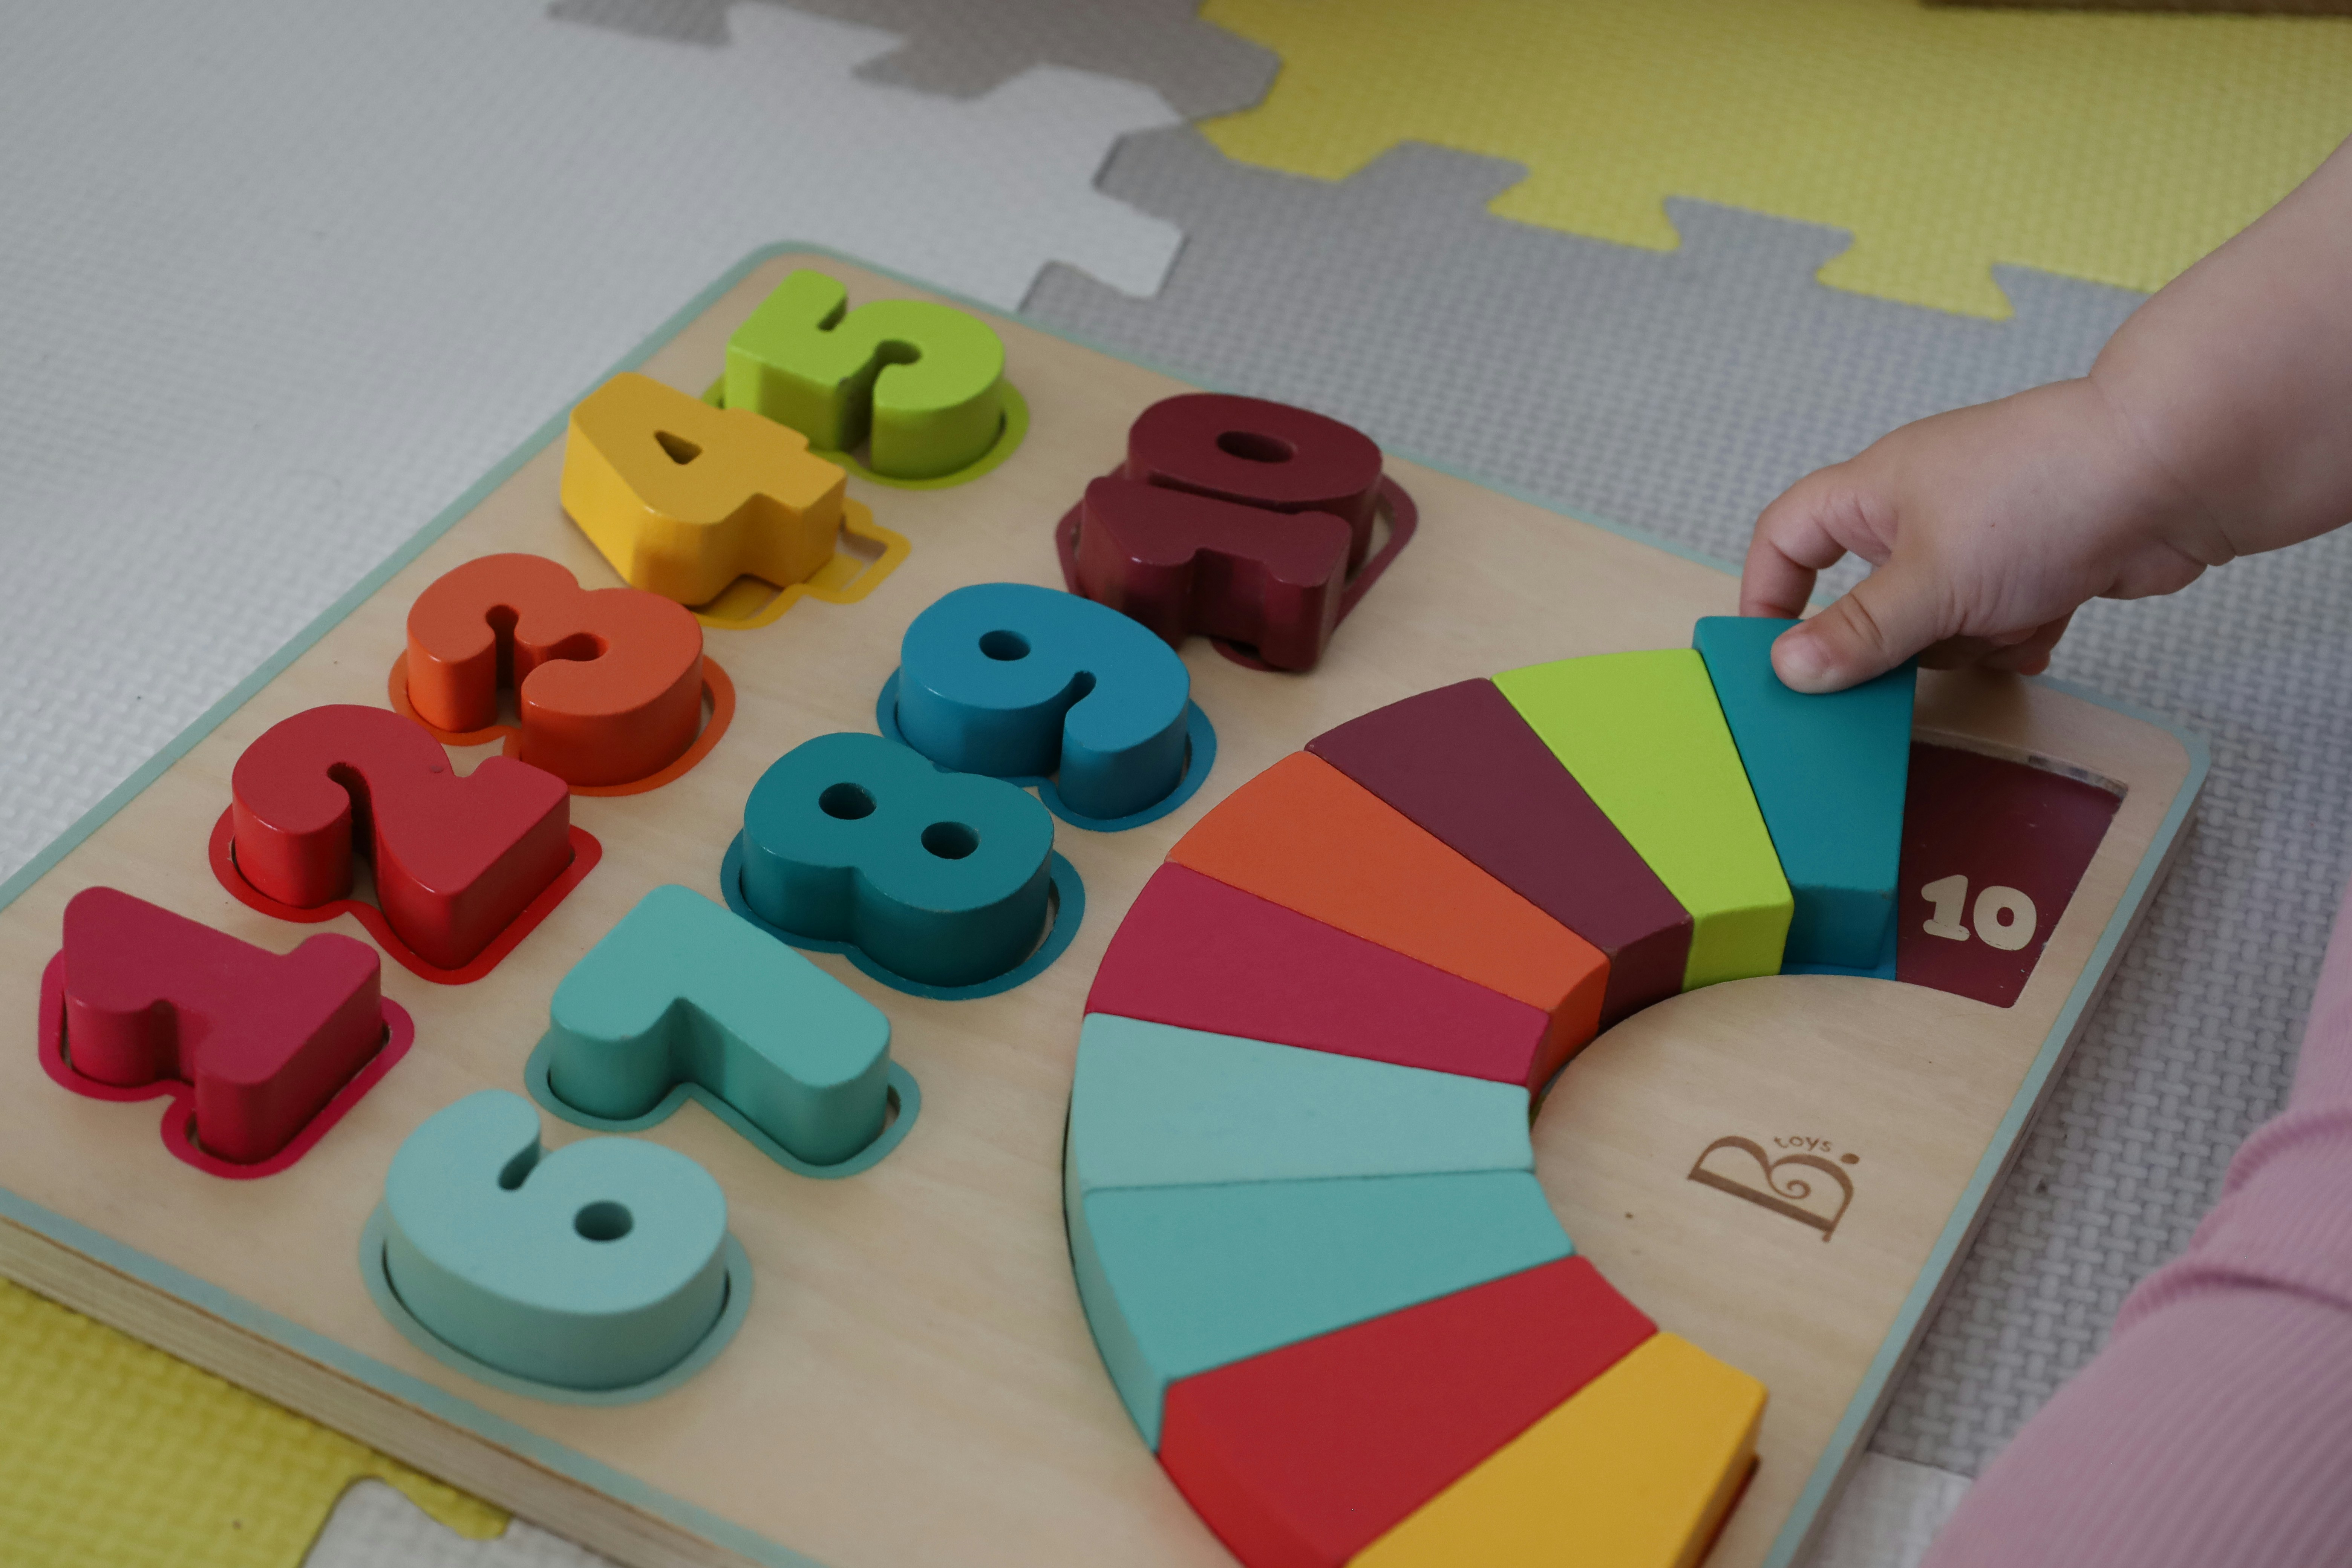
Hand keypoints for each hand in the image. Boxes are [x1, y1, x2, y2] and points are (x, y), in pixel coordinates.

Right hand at [1740, 376, 2219, 693]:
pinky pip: (1996, 625)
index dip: (1770, 594)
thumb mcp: (1930, 579)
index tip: (1772, 655)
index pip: (1788, 538)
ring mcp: (1981, 541)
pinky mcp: (2036, 568)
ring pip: (1935, 623)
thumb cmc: (2042, 494)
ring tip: (2005, 620)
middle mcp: (1921, 513)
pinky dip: (2014, 637)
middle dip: (1893, 639)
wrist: (2173, 473)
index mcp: (1875, 493)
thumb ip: (1857, 632)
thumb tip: (1787, 670)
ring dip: (1966, 641)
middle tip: (1904, 667)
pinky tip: (2041, 628)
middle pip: (1866, 597)